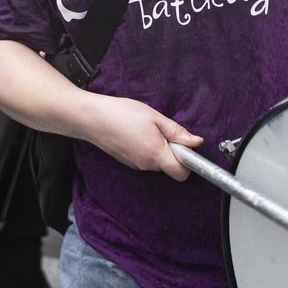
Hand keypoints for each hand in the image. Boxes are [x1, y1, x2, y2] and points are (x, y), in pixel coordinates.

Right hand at [78, 95, 202, 180]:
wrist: (91, 118)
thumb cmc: (121, 113)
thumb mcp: (154, 117)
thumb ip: (177, 132)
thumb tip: (196, 142)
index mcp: (155, 153)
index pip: (182, 173)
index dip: (189, 161)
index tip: (186, 146)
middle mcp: (146, 165)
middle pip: (171, 167)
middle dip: (174, 152)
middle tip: (163, 131)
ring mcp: (136, 166)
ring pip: (159, 163)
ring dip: (161, 150)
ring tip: (148, 130)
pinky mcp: (129, 162)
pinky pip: (147, 161)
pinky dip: (149, 150)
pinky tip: (139, 134)